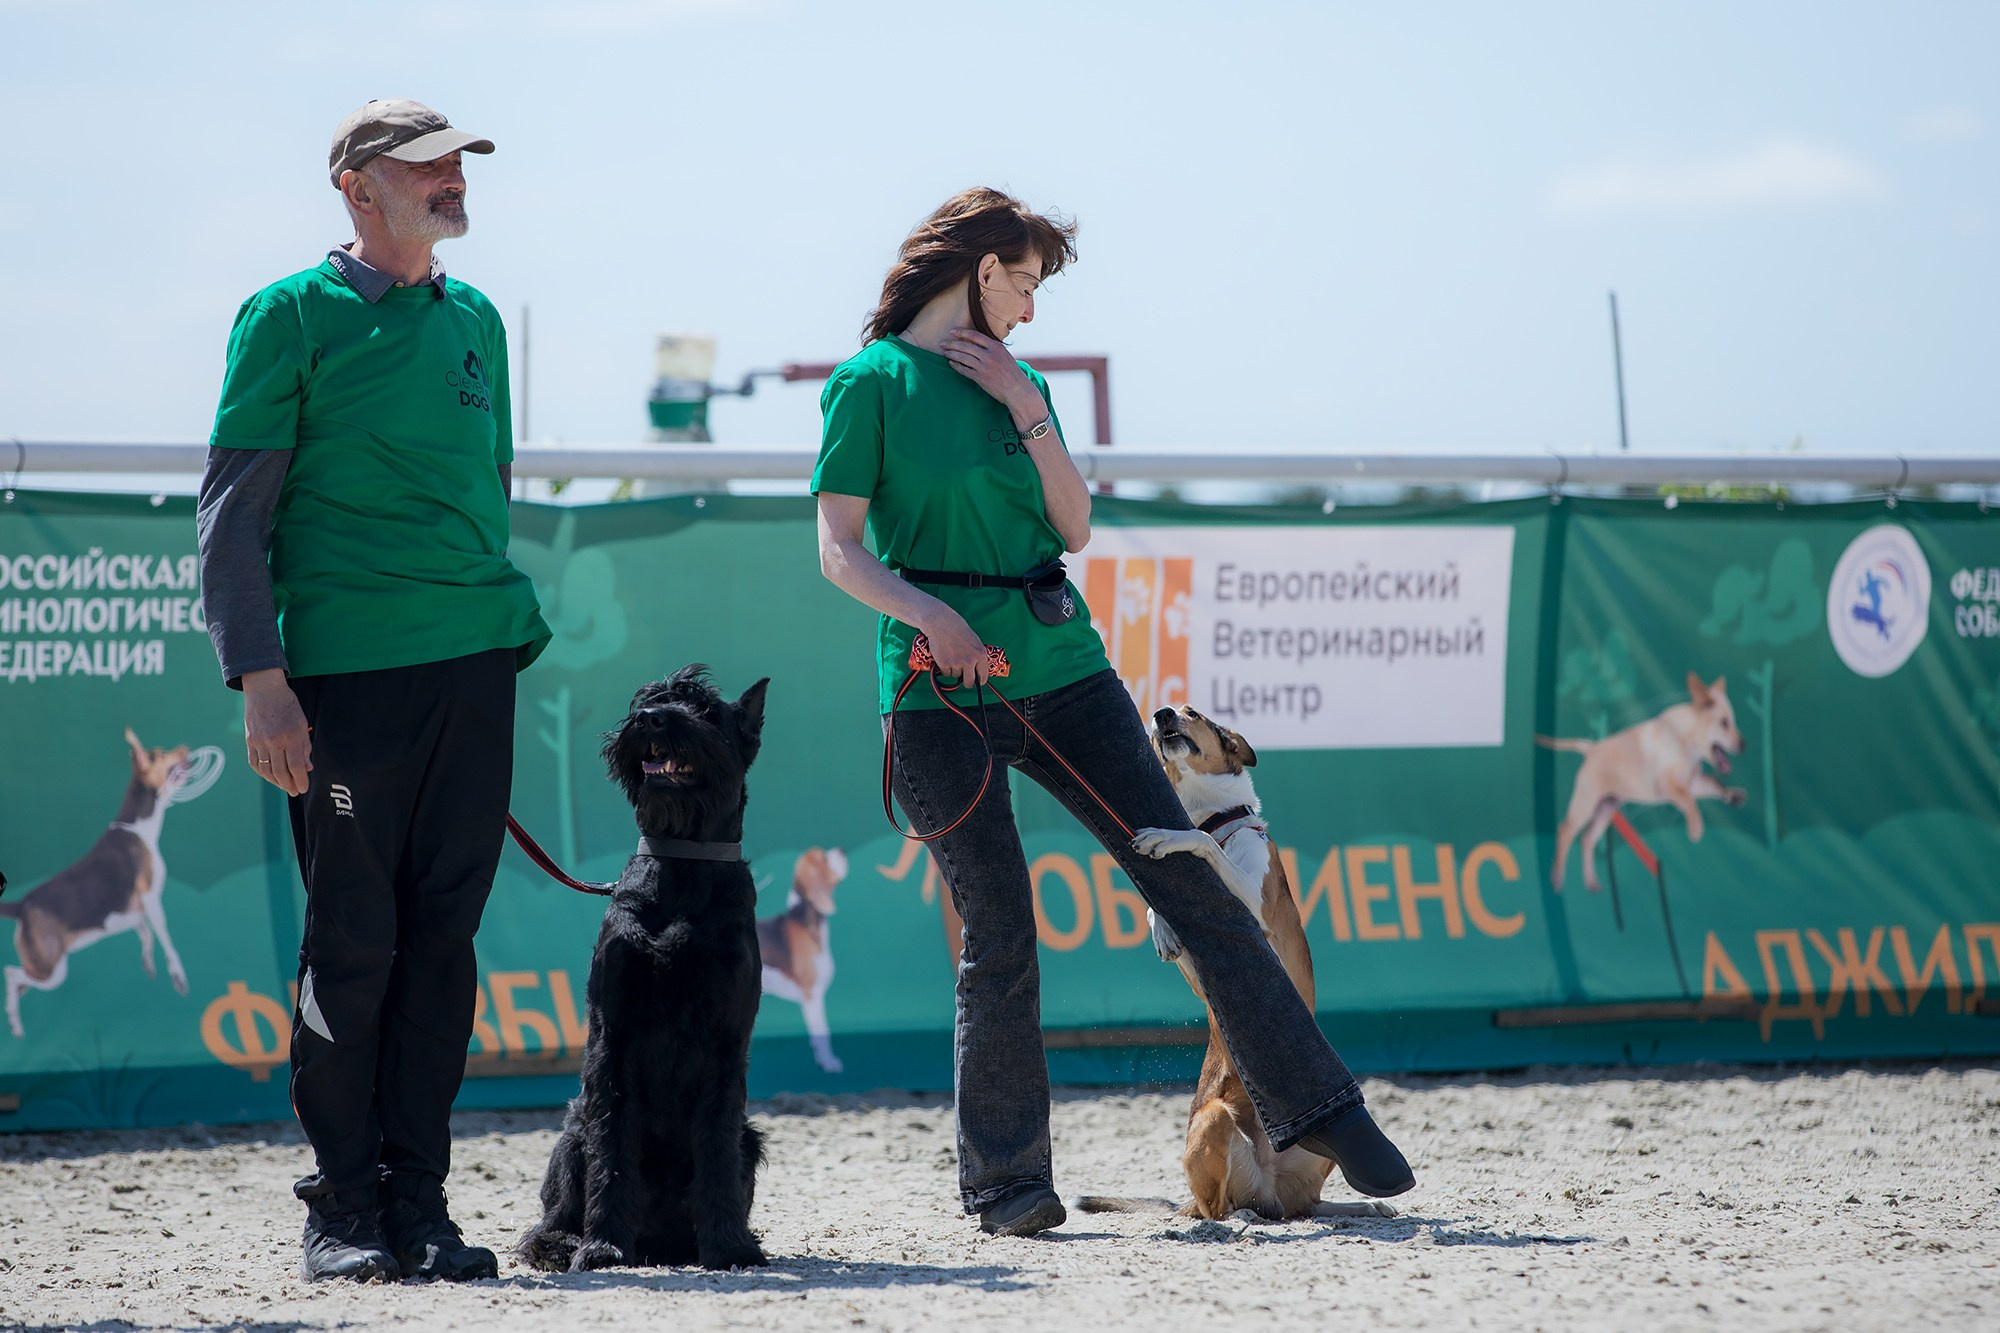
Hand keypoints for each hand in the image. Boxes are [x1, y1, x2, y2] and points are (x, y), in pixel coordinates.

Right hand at [242, 668, 311, 795]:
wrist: (264, 690)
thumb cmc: (287, 705)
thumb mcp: (302, 724)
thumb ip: (305, 747)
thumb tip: (307, 768)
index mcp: (290, 736)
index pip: (296, 766)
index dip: (300, 780)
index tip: (304, 788)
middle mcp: (273, 741)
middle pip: (280, 772)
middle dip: (289, 785)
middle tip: (295, 792)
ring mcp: (259, 742)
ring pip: (266, 770)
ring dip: (276, 782)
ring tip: (285, 786)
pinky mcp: (249, 741)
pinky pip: (255, 763)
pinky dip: (263, 773)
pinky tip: (270, 777)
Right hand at [919, 608, 991, 688]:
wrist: (941, 623)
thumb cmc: (958, 630)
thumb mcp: (975, 642)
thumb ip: (977, 656)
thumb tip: (978, 671)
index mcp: (980, 655)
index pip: (983, 676)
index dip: (979, 681)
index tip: (977, 682)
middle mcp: (970, 661)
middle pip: (969, 683)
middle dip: (966, 682)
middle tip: (963, 678)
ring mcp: (956, 664)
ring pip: (956, 676)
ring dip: (954, 670)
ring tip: (952, 655)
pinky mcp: (944, 665)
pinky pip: (946, 673)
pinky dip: (945, 667)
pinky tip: (945, 656)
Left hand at [939, 327, 1043, 426]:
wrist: (1017, 390)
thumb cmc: (1011, 373)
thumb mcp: (1004, 355)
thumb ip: (992, 348)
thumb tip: (976, 343)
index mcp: (996, 347)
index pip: (975, 336)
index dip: (961, 332)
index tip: (952, 331)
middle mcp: (989, 355)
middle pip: (966, 346)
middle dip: (952, 344)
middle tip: (942, 343)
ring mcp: (984, 367)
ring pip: (963, 358)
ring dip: (952, 355)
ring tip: (945, 353)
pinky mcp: (980, 378)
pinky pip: (964, 370)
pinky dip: (956, 366)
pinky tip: (951, 364)